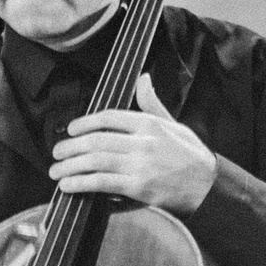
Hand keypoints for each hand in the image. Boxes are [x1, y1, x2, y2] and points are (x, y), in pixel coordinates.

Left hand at [50, 76, 216, 212]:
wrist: (209, 186)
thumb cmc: (191, 155)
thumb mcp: (174, 123)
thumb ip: (152, 103)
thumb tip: (142, 79)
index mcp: (149, 124)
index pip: (108, 117)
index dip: (84, 123)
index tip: (71, 129)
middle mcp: (143, 142)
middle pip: (96, 140)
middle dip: (70, 146)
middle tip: (56, 153)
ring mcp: (140, 165)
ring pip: (95, 161)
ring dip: (70, 166)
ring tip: (56, 171)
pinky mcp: (138, 187)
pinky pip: (102, 183)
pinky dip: (81, 183)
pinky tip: (68, 185)